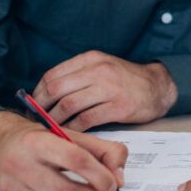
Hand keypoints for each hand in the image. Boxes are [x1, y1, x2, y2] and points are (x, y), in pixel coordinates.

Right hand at [0, 111, 128, 190]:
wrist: (1, 144)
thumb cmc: (43, 139)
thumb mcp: (74, 135)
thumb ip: (105, 151)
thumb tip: (119, 178)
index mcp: (38, 140)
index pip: (76, 159)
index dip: (100, 175)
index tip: (113, 183)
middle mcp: (19, 163)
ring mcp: (11, 185)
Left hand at [32, 50, 177, 130]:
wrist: (157, 87)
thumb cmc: (125, 80)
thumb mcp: (102, 67)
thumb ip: (77, 75)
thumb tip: (45, 93)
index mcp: (91, 59)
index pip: (53, 75)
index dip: (38, 92)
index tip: (33, 105)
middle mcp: (99, 71)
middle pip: (57, 89)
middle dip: (41, 107)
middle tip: (37, 119)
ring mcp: (109, 88)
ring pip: (69, 105)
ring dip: (55, 120)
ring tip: (50, 127)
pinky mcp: (118, 107)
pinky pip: (87, 120)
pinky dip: (74, 128)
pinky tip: (70, 132)